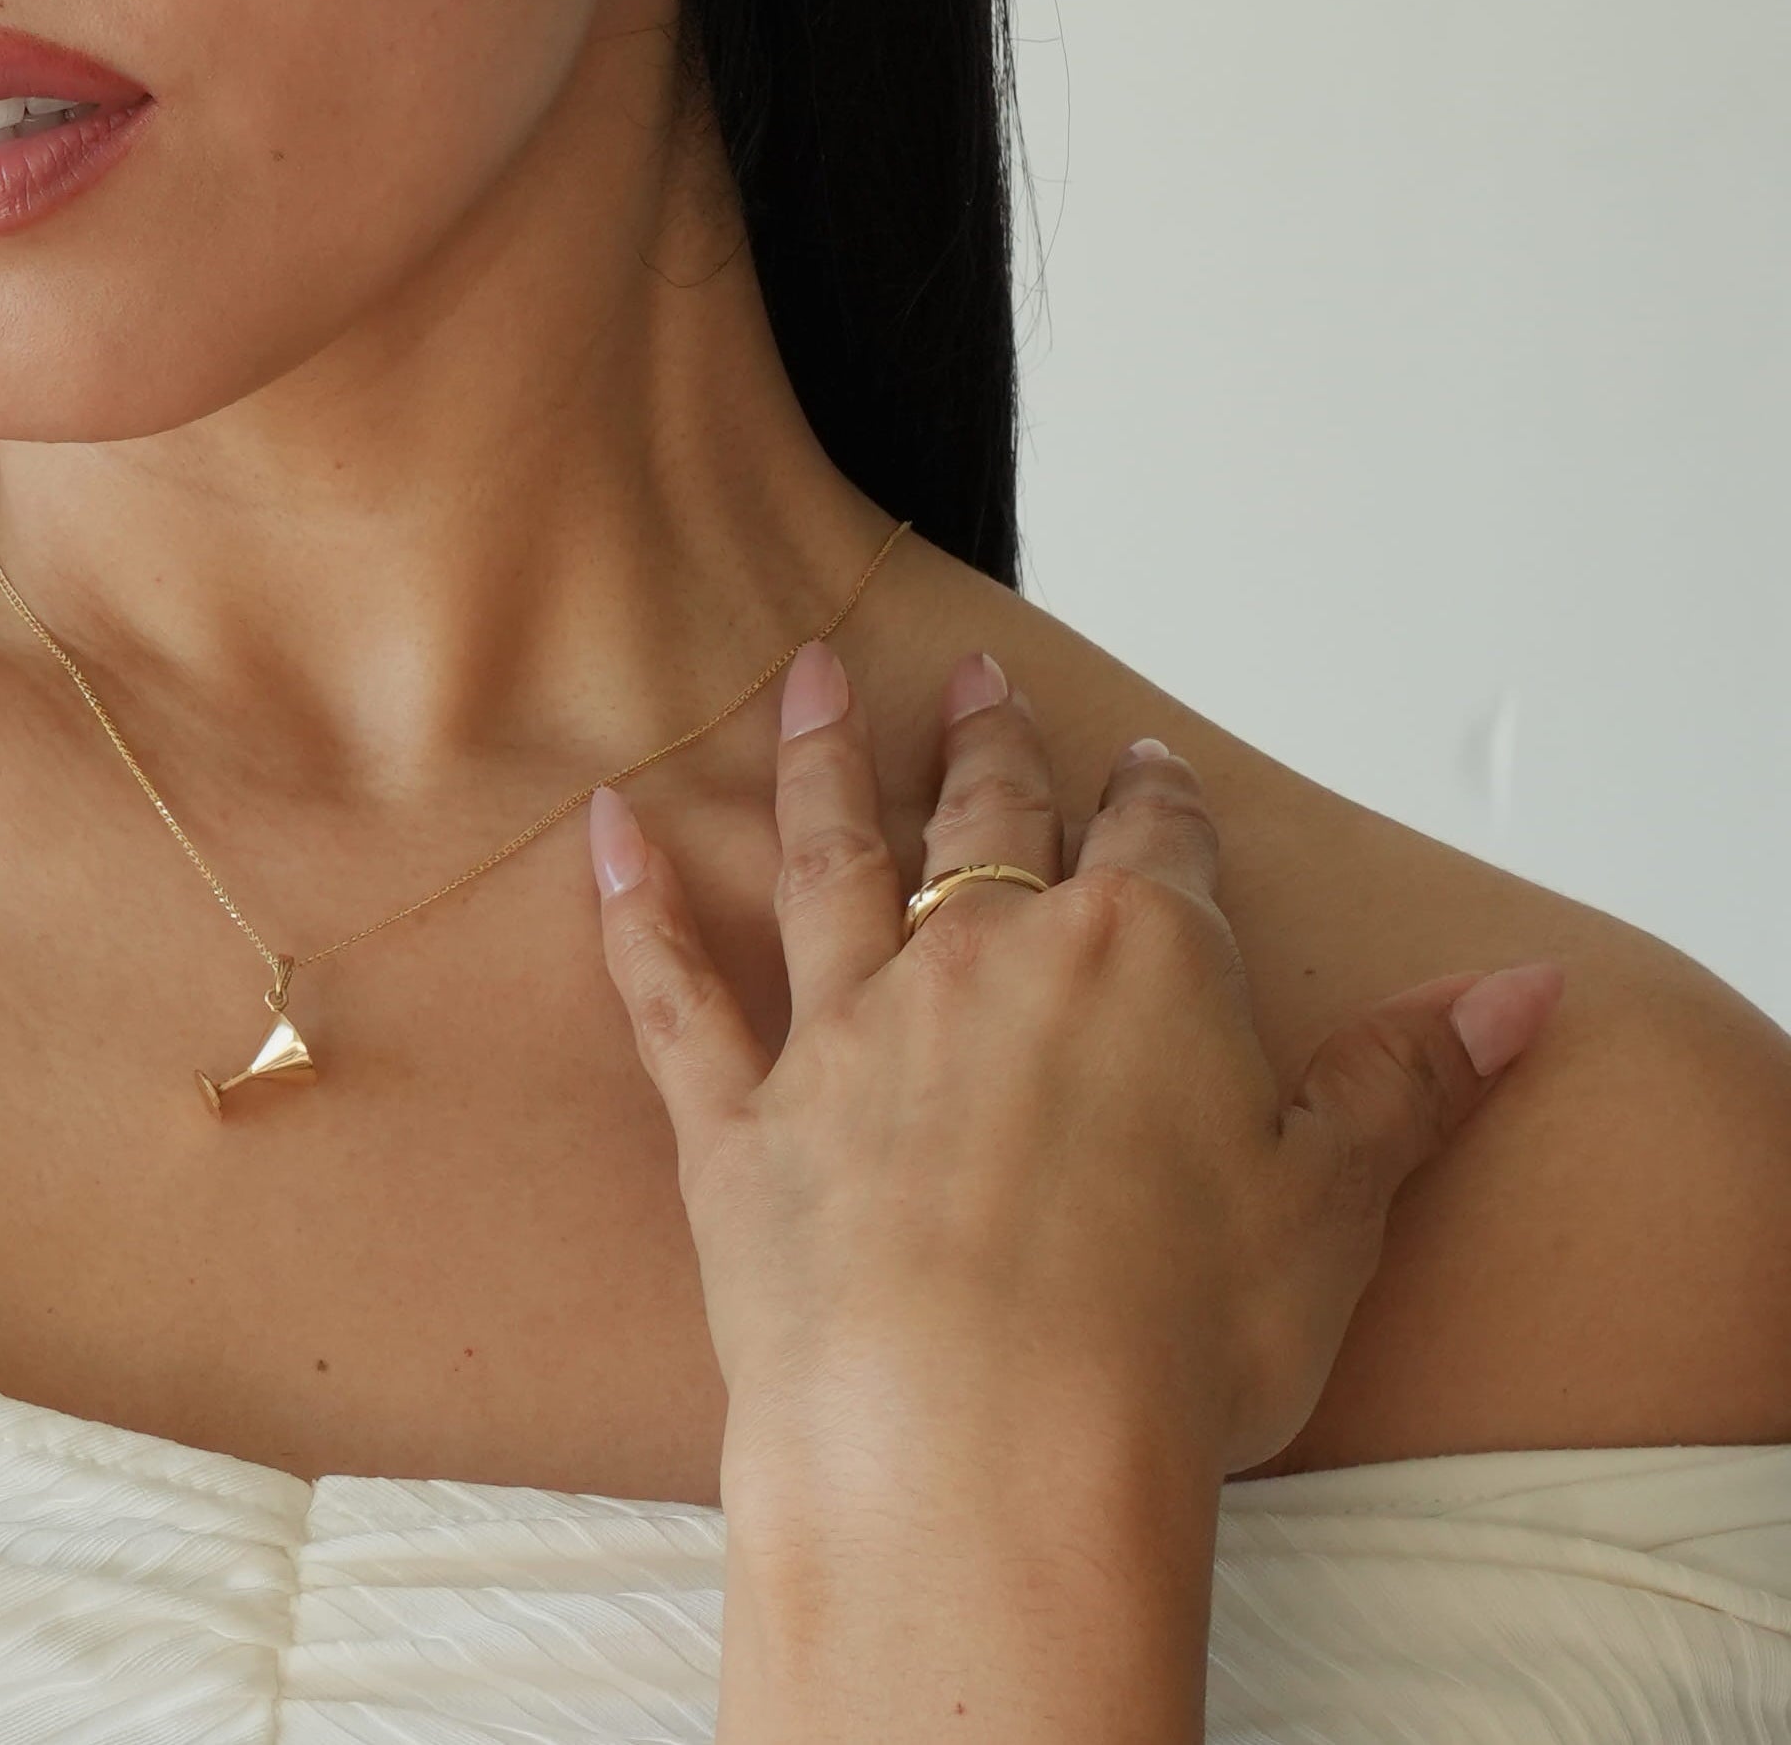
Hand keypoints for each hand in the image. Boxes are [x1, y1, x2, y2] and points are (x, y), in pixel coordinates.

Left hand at [589, 641, 1563, 1496]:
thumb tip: (1517, 990)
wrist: (984, 1446)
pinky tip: (606, 825)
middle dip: (988, 741)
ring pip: (828, 854)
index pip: (1158, 843)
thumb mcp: (1337, 1207)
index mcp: (1140, 963)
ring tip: (810, 678)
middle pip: (987, 816)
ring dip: (821, 760)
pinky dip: (633, 902)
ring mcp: (848, 1031)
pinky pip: (672, 986)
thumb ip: (1408, 1080)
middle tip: (971, 678)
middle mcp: (983, 959)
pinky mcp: (741, 1121)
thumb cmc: (1171, 1342)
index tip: (1141, 758)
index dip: (1154, 797)